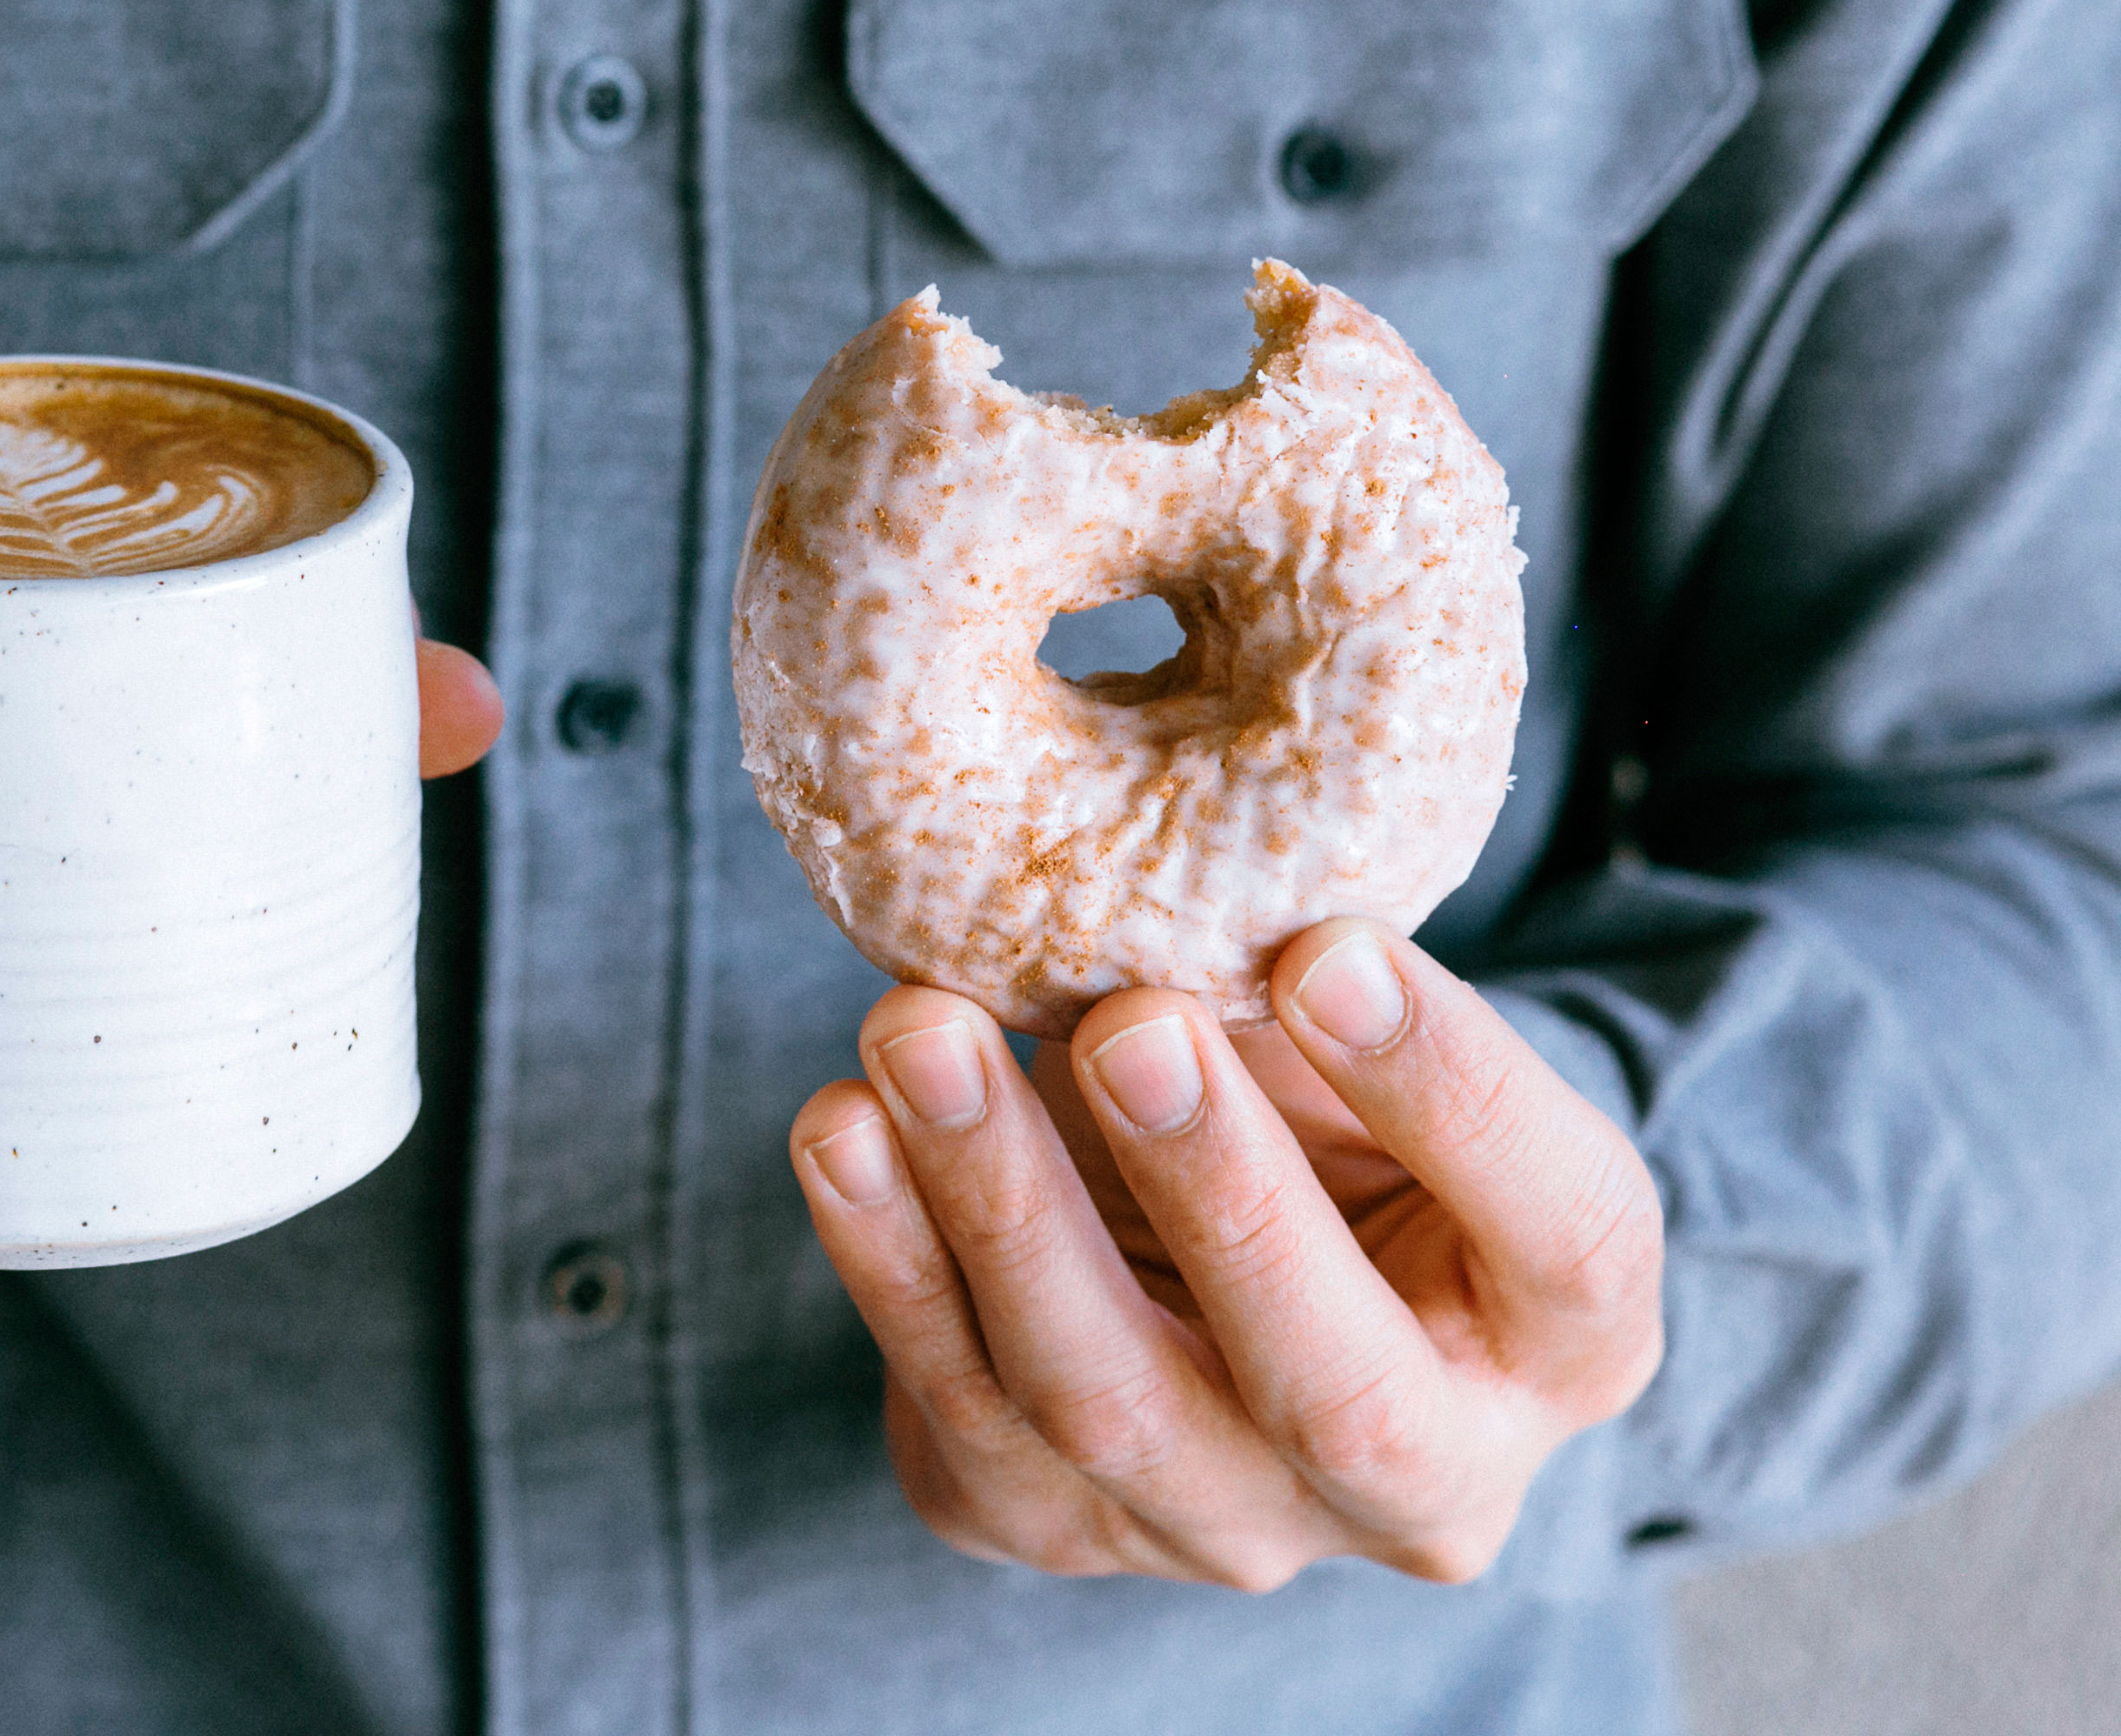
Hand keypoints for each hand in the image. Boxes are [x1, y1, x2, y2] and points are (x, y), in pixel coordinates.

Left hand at [788, 922, 1661, 1587]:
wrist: (1206, 1240)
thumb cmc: (1317, 1103)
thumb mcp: (1359, 1042)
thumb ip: (1306, 988)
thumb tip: (1178, 882)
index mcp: (1567, 1337)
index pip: (1559, 1230)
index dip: (1450, 1092)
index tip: (1331, 946)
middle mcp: (1425, 1480)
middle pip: (1334, 1385)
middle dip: (1220, 1192)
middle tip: (1129, 1022)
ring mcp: (1232, 1528)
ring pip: (1107, 1406)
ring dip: (1000, 1209)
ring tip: (918, 1035)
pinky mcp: (1055, 1522)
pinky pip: (961, 1411)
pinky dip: (886, 1259)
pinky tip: (842, 1128)